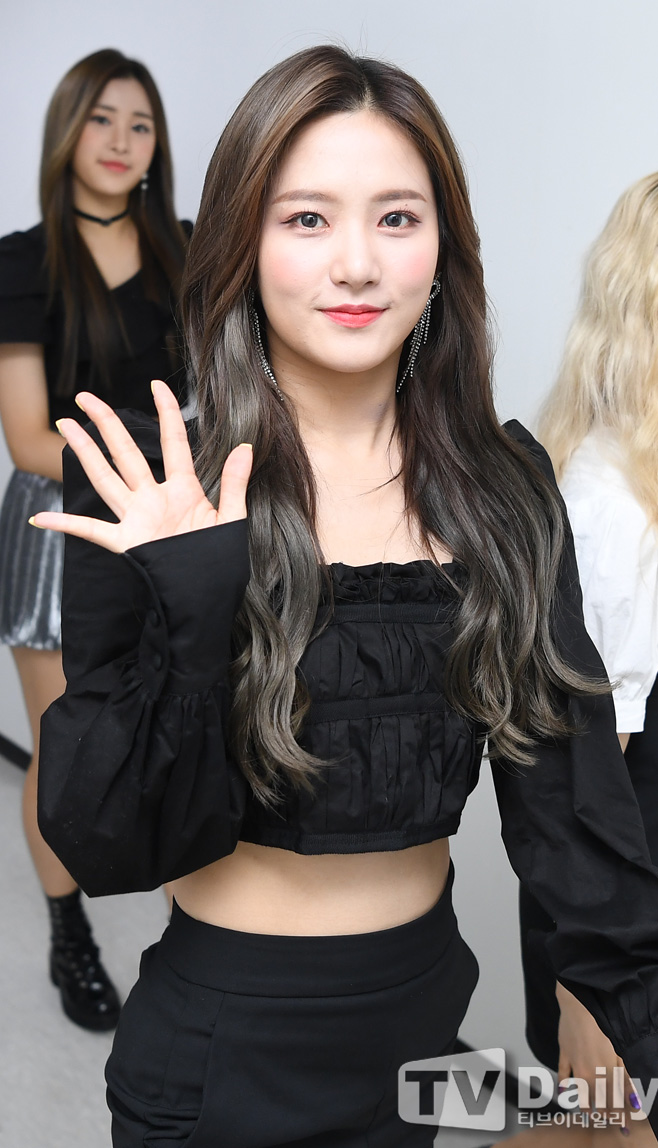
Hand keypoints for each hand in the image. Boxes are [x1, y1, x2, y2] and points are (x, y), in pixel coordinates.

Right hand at [32, 381, 252, 552]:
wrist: (207, 599)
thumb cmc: (219, 562)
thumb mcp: (232, 520)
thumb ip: (235, 483)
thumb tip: (246, 447)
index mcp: (184, 491)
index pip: (173, 442)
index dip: (166, 413)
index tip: (156, 385)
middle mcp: (155, 499)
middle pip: (126, 452)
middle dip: (107, 423)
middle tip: (85, 398)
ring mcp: (137, 519)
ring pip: (106, 478)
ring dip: (85, 453)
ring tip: (66, 427)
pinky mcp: (127, 543)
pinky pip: (92, 531)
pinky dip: (66, 525)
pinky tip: (41, 518)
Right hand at [556, 984, 641, 1124]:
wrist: (580, 1006)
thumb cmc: (601, 1024)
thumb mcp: (619, 1051)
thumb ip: (625, 1078)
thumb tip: (633, 1100)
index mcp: (607, 1072)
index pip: (615, 1101)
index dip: (621, 1116)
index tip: (625, 1127)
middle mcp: (590, 1073)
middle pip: (598, 1101)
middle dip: (605, 1114)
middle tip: (609, 1121)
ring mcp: (575, 1065)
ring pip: (579, 1094)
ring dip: (585, 1105)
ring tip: (589, 1113)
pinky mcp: (564, 1054)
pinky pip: (563, 1075)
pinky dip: (564, 1085)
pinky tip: (565, 1091)